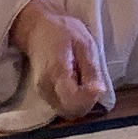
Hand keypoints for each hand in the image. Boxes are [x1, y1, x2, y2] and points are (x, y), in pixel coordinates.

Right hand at [9, 0, 105, 119]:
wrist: (38, 28)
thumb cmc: (64, 32)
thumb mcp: (86, 44)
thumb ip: (91, 70)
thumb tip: (99, 92)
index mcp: (57, 73)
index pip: (73, 102)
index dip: (90, 98)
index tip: (97, 85)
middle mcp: (46, 88)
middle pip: (72, 111)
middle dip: (87, 101)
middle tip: (92, 81)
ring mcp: (42, 93)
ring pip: (67, 111)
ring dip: (80, 101)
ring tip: (83, 77)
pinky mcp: (43, 94)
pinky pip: (62, 105)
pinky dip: (73, 99)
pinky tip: (76, 81)